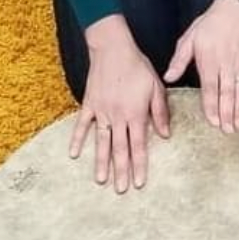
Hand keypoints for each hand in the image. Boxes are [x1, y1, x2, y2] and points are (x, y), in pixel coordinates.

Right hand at [70, 16, 169, 193]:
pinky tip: (73, 154)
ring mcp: (102, 111)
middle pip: (119, 149)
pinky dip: (77, 139)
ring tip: (100, 180)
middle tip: (121, 190)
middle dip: (121, 171)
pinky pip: (82, 125)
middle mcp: (118, 116)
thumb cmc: (138, 67)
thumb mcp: (156, 87)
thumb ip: (160, 112)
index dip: (139, 165)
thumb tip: (165, 135)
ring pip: (101, 142)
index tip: (139, 183)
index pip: (138, 145)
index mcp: (136, 114)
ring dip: (101, 162)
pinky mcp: (89, 104)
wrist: (113, 48)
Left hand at [164, 0, 238, 134]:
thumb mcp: (189, 39)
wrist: (235, 10)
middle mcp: (227, 64)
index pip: (210, 87)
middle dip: (227, 113)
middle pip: (227, 93)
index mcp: (209, 60)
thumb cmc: (209, 25)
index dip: (211, 105)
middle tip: (227, 130)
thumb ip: (179, 61)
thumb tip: (168, 78)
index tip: (213, 121)